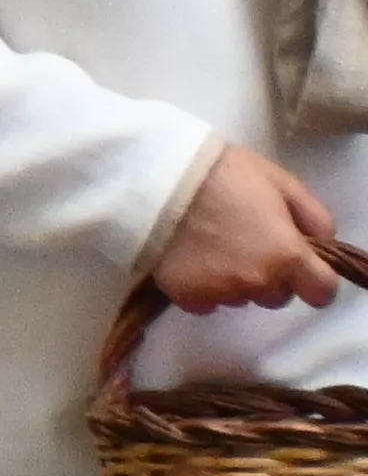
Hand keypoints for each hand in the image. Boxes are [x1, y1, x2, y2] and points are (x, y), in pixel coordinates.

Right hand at [154, 147, 340, 313]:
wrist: (154, 178)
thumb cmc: (222, 173)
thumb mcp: (280, 181)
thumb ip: (313, 216)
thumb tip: (320, 244)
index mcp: (287, 255)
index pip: (321, 292)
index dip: (314, 278)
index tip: (300, 264)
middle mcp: (258, 282)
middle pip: (277, 295)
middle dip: (270, 275)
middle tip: (246, 242)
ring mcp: (221, 292)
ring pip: (241, 298)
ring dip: (235, 280)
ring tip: (212, 246)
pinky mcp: (186, 297)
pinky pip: (207, 303)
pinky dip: (204, 287)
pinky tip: (191, 260)